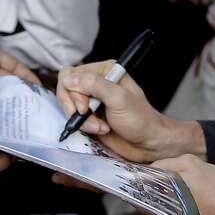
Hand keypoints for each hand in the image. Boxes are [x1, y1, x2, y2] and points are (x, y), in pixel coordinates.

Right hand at [56, 62, 200, 162]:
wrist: (147, 143)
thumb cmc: (140, 119)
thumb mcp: (118, 98)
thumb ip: (94, 85)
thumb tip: (69, 78)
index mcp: (104, 71)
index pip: (71, 74)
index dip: (72, 92)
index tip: (84, 107)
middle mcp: (96, 83)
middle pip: (66, 90)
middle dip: (76, 107)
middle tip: (89, 116)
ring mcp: (92, 100)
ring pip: (70, 106)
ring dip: (83, 120)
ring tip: (100, 126)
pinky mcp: (90, 116)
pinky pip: (75, 119)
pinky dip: (85, 127)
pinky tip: (101, 130)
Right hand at [150, 154, 214, 214]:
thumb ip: (158, 213)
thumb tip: (144, 210)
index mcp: (186, 165)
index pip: (156, 168)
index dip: (146, 182)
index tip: (139, 194)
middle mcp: (199, 164)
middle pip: (170, 173)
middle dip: (162, 189)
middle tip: (154, 206)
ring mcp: (212, 171)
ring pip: (185, 180)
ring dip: (177, 193)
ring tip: (173, 212)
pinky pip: (200, 186)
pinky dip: (193, 196)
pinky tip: (192, 213)